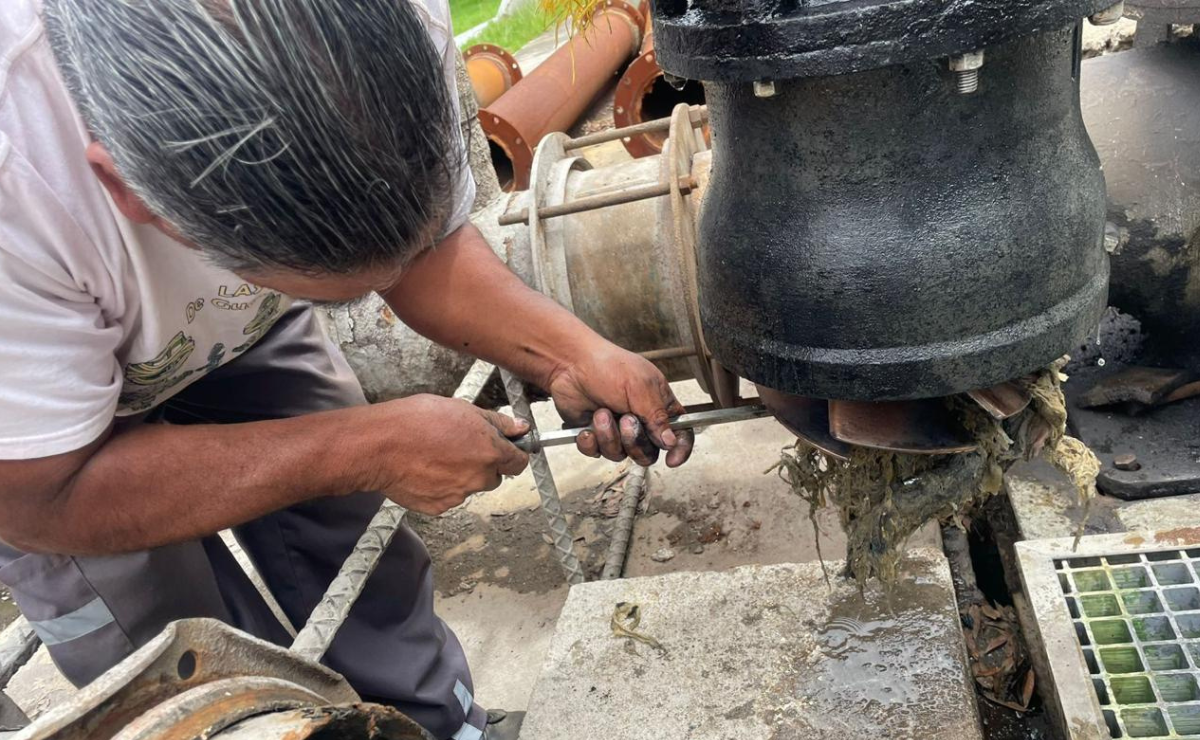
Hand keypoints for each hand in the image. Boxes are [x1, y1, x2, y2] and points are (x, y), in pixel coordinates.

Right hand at [363, 395, 529, 514]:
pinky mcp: (439, 507)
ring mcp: (459, 495)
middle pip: (494, 476)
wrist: (379, 446)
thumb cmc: (416, 421)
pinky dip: (440, 486)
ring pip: (469, 486)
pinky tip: (424, 470)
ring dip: (460, 475)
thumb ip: (496, 422)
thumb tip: (520, 428)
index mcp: (490, 452)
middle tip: (459, 447)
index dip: (513, 453)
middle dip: (483, 464)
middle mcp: (479, 478)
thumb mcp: (462, 409)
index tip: (505, 448)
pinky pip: (448, 497)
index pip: (519, 462)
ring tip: (435, 456)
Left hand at [546, 342, 693, 466]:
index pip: (681, 433)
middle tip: (625, 418)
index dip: (680, 449)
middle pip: (648, 452)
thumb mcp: (640, 388)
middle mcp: (641, 421)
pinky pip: (597, 453)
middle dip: (634, 440)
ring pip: (621, 455)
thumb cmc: (607, 366)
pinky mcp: (596, 435)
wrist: (570, 365)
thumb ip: (658, 418)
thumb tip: (672, 442)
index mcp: (659, 405)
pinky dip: (591, 441)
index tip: (672, 460)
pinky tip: (587, 425)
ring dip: (609, 436)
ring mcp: (617, 429)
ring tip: (601, 412)